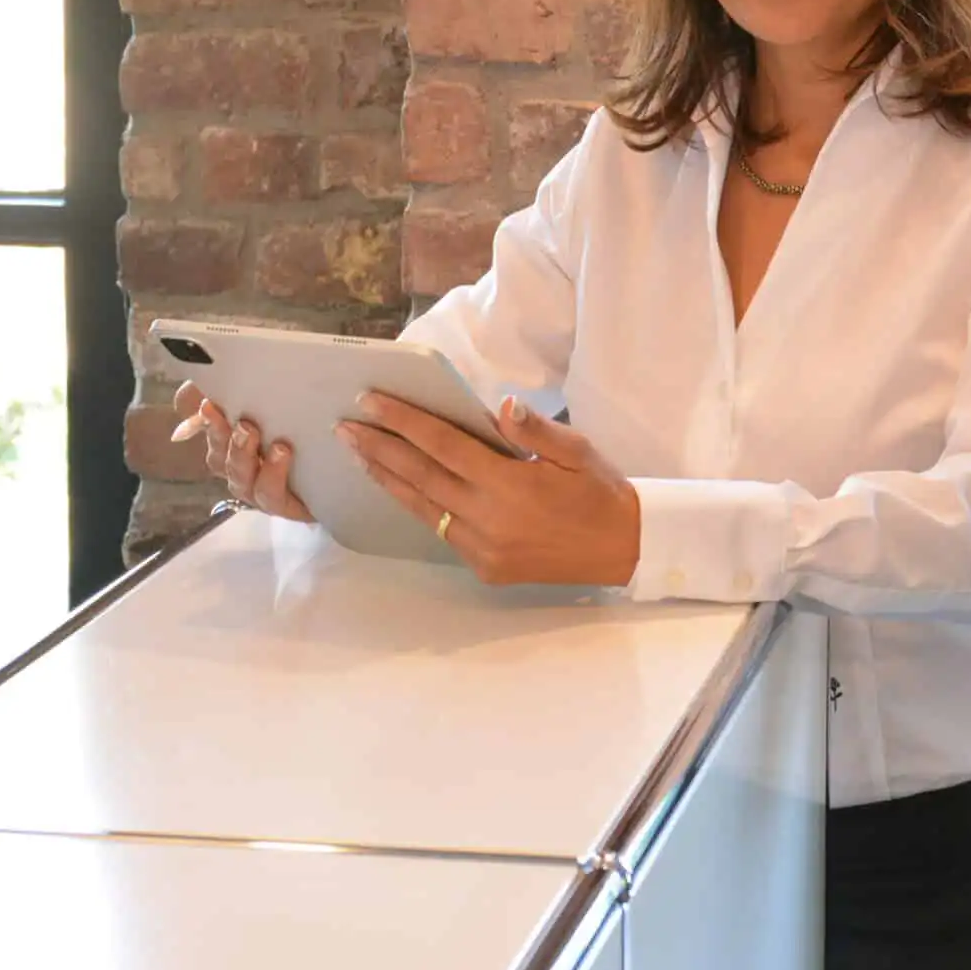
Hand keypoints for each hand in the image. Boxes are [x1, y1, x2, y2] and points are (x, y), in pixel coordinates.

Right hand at [171, 380, 313, 521]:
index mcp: (234, 441)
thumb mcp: (278, 397)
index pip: (207, 429)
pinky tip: (282, 452)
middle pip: (218, 456)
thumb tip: (198, 391)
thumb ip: (240, 388)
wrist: (350, 461)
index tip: (206, 401)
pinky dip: (272, 474)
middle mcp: (242, 467)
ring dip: (242, 454)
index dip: (200, 419)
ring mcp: (261, 489)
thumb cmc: (306, 425)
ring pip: (240, 478)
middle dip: (219, 434)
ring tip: (251, 431)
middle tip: (225, 413)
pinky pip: (270, 496)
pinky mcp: (286, 505)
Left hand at [336, 393, 638, 587]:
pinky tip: (399, 489)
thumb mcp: (577, 451)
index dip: (403, 421)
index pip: (442, 444)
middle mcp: (488, 518)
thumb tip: (501, 406)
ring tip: (358, 456)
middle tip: (345, 427)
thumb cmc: (600, 492)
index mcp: (510, 484)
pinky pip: (441, 532)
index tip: (371, 401)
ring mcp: (483, 548)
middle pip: (420, 476)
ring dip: (387, 479)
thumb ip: (535, 430)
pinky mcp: (485, 568)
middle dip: (379, 449)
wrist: (625, 550)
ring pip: (422, 508)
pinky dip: (416, 506)